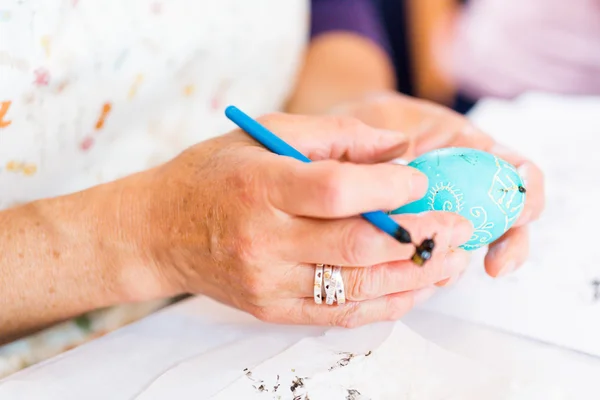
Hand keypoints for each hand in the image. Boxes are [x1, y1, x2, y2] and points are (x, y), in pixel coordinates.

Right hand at [123, 113, 472, 327]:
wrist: (161, 231)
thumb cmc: (212, 177)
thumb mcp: (263, 136)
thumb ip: (335, 136)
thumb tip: (400, 149)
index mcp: (258, 187)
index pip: (334, 191)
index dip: (389, 188)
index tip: (423, 181)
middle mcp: (262, 240)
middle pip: (355, 245)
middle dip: (420, 237)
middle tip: (459, 226)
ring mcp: (268, 283)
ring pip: (356, 288)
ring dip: (415, 276)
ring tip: (452, 260)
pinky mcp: (273, 310)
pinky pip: (341, 315)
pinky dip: (386, 304)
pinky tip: (415, 288)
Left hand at [329, 92, 544, 279]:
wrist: (351, 143)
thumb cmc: (377, 124)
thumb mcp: (389, 120)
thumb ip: (400, 140)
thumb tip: (406, 162)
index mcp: (474, 150)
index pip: (518, 170)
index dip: (528, 191)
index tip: (521, 211)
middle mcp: (470, 184)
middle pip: (507, 218)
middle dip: (511, 244)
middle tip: (497, 266)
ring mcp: (449, 212)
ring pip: (471, 243)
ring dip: (465, 263)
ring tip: (446, 276)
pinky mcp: (423, 234)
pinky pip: (436, 253)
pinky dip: (430, 266)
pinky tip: (416, 275)